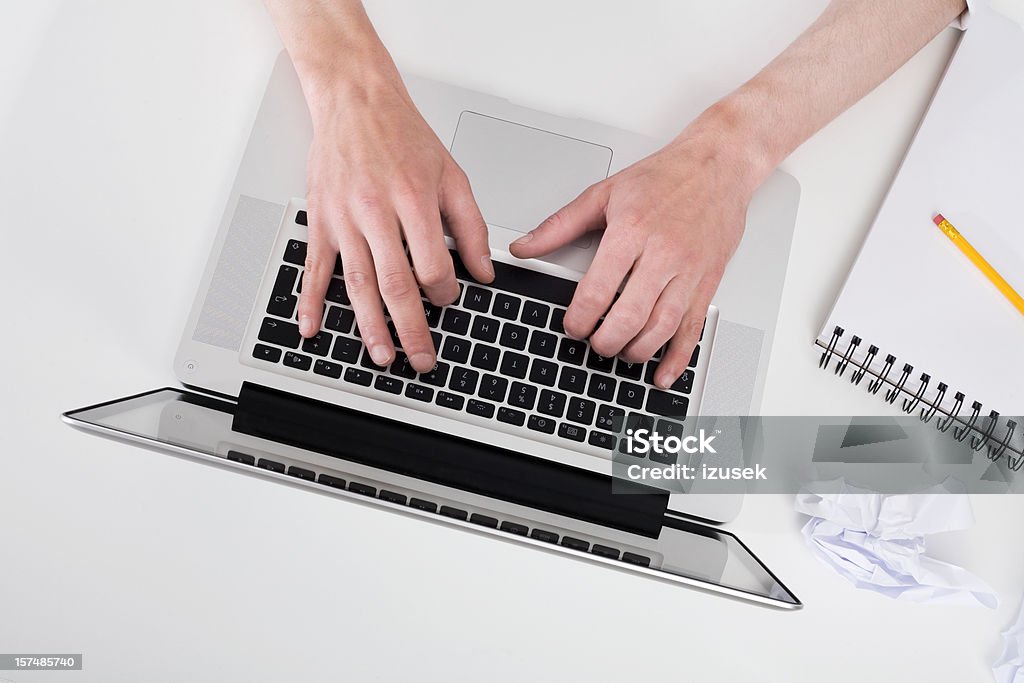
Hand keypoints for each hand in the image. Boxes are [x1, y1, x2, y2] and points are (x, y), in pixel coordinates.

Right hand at [298, 68, 493, 372]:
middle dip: (411, 329)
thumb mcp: (451, 176)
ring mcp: (343, 219)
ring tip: (382, 355)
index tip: (449, 301)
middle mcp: (376, 212)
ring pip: (357, 283)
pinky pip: (313, 267)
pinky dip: (310, 301)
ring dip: (369, 326)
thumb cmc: (402, 135)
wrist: (356, 101)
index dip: (444, 293)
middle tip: (422, 359)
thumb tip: (484, 270)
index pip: (432, 265)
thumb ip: (471, 226)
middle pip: (395, 284)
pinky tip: (312, 327)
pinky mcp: (320, 220)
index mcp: (413, 201)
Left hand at [509, 112, 763, 388]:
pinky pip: (692, 329)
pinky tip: (661, 374)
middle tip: (594, 344)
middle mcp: (662, 255)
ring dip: (636, 351)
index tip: (572, 326)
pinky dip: (676, 359)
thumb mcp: (604, 193)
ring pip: (661, 328)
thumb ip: (560, 225)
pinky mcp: (707, 283)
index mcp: (631, 232)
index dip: (580, 318)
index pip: (599, 289)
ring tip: (619, 353)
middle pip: (630, 316)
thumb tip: (524, 246)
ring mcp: (688, 272)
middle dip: (605, 341)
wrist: (718, 166)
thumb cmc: (664, 178)